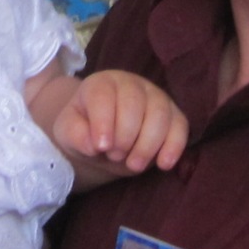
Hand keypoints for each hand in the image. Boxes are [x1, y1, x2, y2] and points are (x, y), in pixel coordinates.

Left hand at [53, 69, 187, 176]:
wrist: (104, 140)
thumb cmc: (84, 131)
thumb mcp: (67, 132)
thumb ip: (75, 134)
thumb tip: (94, 144)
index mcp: (101, 84)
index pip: (104, 96)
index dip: (103, 122)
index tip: (101, 147)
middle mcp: (130, 84)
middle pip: (134, 103)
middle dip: (125, 136)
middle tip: (114, 156)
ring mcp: (155, 97)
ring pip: (160, 114)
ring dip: (147, 144)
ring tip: (133, 165)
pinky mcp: (173, 115)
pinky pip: (181, 126)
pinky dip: (174, 146)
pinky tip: (163, 164)